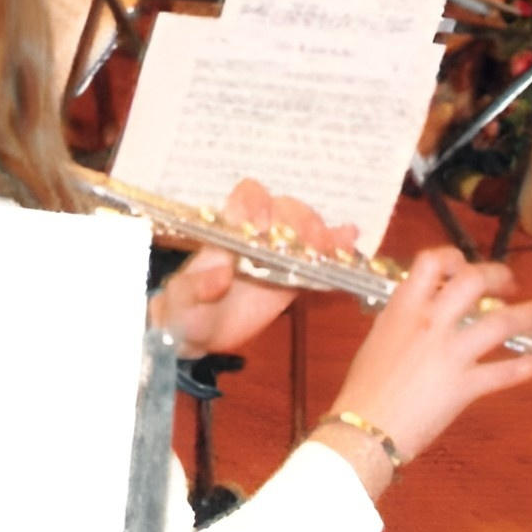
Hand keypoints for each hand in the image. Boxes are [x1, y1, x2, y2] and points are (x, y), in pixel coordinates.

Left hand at [148, 181, 351, 358]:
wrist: (201, 334)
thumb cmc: (186, 311)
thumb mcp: (181, 302)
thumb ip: (194, 287)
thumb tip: (219, 273)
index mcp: (227, 230)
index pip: (247, 196)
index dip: (256, 205)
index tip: (260, 227)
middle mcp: (257, 234)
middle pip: (285, 208)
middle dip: (297, 220)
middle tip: (305, 243)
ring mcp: (280, 253)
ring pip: (307, 228)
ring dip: (320, 234)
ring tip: (326, 250)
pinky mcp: (297, 276)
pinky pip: (321, 258)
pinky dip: (338, 249)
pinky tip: (350, 244)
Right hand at [322, 248, 531, 484]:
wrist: (363, 428)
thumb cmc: (363, 389)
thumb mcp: (379, 339)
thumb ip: (403, 320)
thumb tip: (424, 312)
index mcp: (402, 308)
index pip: (432, 263)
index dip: (455, 258)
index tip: (466, 266)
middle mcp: (429, 323)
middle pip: (473, 281)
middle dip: (498, 276)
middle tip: (510, 284)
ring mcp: (450, 353)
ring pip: (500, 322)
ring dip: (529, 313)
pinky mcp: (465, 386)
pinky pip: (508, 371)